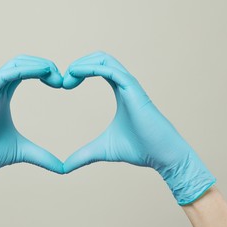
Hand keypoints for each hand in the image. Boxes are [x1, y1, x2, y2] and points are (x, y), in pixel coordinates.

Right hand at [0, 55, 63, 207]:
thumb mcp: (23, 152)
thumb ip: (43, 157)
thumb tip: (63, 169)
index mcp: (5, 96)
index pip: (26, 72)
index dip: (44, 72)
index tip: (61, 84)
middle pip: (22, 62)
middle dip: (44, 64)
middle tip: (61, 78)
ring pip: (15, 63)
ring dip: (37, 64)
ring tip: (54, 74)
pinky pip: (6, 74)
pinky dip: (25, 70)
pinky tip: (43, 73)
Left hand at [63, 52, 215, 204]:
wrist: (162, 157)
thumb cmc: (138, 150)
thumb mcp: (101, 150)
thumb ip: (82, 155)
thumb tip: (64, 168)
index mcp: (119, 91)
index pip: (98, 68)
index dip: (79, 71)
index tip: (64, 85)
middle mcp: (125, 84)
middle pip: (100, 57)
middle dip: (78, 63)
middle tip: (63, 81)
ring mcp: (130, 85)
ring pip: (105, 59)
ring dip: (82, 63)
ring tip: (68, 77)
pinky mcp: (134, 90)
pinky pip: (111, 71)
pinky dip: (91, 68)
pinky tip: (75, 75)